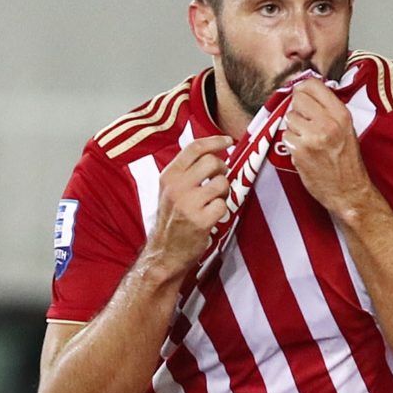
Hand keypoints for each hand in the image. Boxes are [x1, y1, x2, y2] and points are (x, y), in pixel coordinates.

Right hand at [145, 135, 232, 278]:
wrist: (164, 253)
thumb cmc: (172, 219)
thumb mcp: (170, 190)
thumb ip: (187, 171)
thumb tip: (214, 151)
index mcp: (168, 176)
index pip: (194, 148)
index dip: (215, 141)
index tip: (228, 140)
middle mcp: (176, 187)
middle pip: (212, 162)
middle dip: (222, 169)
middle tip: (218, 180)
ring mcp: (188, 204)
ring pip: (221, 182)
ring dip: (224, 191)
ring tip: (214, 201)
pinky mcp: (200, 221)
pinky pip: (224, 204)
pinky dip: (222, 210)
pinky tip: (211, 216)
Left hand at [282, 79, 374, 215]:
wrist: (349, 191)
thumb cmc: (347, 161)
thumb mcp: (346, 128)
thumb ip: (329, 109)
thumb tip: (306, 91)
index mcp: (341, 115)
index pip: (313, 85)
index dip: (303, 89)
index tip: (302, 95)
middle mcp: (328, 123)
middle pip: (298, 99)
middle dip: (297, 108)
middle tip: (304, 120)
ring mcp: (313, 137)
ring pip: (289, 117)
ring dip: (294, 127)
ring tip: (307, 138)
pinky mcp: (300, 151)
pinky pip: (286, 136)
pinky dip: (291, 142)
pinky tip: (303, 150)